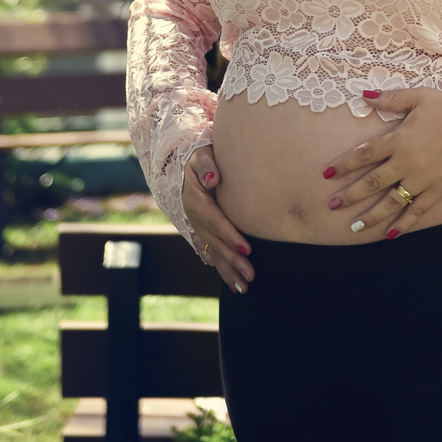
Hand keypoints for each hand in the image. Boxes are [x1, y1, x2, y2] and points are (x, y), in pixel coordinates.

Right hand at [182, 145, 254, 292]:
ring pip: (214, 252)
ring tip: (245, 287)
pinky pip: (213, 254)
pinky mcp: (205, 233)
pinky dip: (224, 270)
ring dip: (229, 271)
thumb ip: (207, 165)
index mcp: (196, 200)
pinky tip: (235, 286)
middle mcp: (195, 218)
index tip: (246, 249)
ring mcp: (199, 228)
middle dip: (232, 260)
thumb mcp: (202, 155)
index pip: (214, 221)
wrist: (191, 165)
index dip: (230, 235)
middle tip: (250, 274)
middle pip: (215, 242)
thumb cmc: (203, 157)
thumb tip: (212, 178)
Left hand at [322, 88, 441, 236]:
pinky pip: (417, 211)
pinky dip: (403, 224)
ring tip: (353, 227)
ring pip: (390, 201)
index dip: (343, 165)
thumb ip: (390, 99)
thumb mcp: (419, 97)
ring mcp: (421, 180)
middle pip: (372, 182)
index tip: (326, 174)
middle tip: (332, 205)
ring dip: (370, 215)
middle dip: (350, 195)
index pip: (364, 154)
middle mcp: (406, 163)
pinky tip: (390, 235)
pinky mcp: (436, 191)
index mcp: (398, 140)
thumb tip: (363, 96)